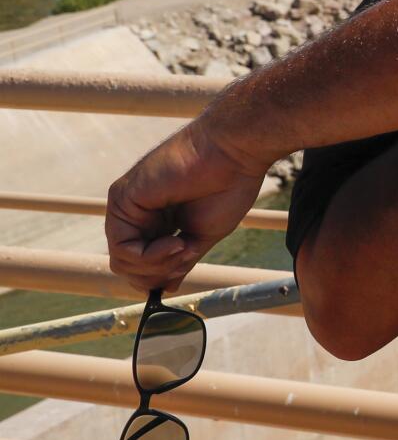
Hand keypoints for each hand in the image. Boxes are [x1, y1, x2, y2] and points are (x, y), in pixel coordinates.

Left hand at [106, 122, 267, 292]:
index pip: (140, 263)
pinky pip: (123, 247)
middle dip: (156, 275)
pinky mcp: (123, 199)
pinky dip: (149, 256)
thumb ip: (181, 259)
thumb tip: (168, 286)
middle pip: (127, 266)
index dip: (159, 277)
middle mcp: (137, 213)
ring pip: (121, 261)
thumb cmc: (227, 186)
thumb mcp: (203, 235)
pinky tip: (175, 242)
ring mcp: (127, 206)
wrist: (234, 153)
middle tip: (184, 260)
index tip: (183, 269)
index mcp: (157, 220)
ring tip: (182, 248)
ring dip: (155, 266)